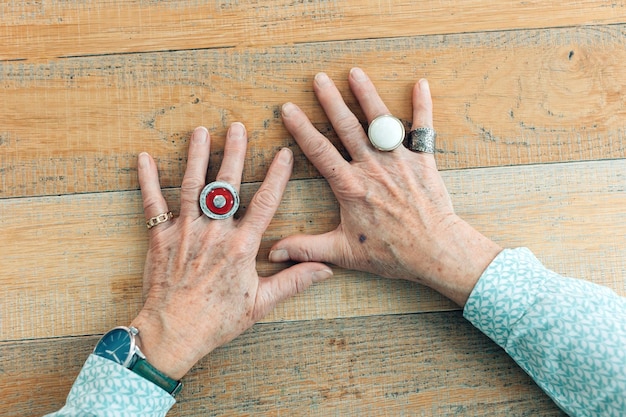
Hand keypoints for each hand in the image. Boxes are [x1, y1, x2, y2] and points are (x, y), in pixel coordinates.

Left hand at [130, 123, 332, 379]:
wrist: (173, 333)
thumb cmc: (217, 320)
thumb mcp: (261, 303)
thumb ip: (294, 281)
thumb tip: (326, 270)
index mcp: (241, 246)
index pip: (265, 202)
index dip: (276, 176)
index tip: (283, 153)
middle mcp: (214, 232)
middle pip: (225, 184)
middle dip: (233, 153)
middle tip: (237, 127)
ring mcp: (185, 231)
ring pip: (191, 185)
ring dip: (196, 156)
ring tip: (200, 131)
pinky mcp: (160, 237)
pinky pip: (152, 203)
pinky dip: (147, 179)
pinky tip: (144, 157)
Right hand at [271, 68, 501, 305]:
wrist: (434, 251)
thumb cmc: (391, 253)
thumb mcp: (343, 252)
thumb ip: (307, 248)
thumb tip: (274, 253)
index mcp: (350, 186)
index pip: (319, 151)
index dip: (301, 129)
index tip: (288, 109)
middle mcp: (372, 167)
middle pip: (346, 127)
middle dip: (330, 100)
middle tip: (318, 78)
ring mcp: (399, 160)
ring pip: (379, 121)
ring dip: (367, 95)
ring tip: (354, 72)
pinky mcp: (424, 161)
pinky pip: (423, 129)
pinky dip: (423, 106)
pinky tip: (420, 84)